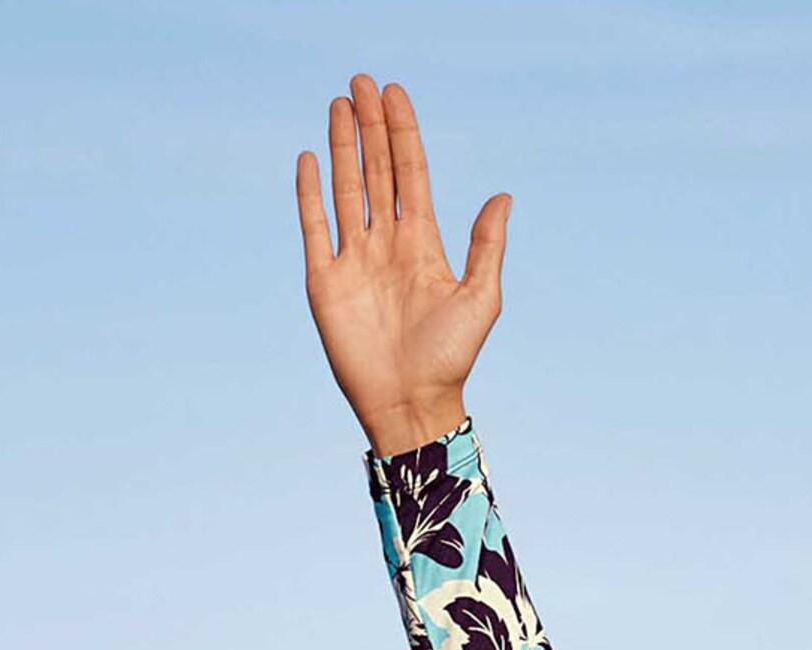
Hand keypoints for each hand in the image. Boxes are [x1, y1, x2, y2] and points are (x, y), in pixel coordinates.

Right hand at [294, 74, 510, 458]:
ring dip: (341, 147)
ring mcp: (354, 260)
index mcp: (422, 243)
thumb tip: (503, 196)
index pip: (410, 173)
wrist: (411, 405)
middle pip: (376, 170)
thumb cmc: (451, 359)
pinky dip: (310, 194)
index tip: (396, 95)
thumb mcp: (480, 299)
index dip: (403, 133)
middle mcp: (387, 244)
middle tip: (362, 82)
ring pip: (347, 190)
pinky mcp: (325, 282)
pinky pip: (315, 228)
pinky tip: (309, 159)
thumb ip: (487, 246)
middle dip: (370, 127)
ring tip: (339, 104)